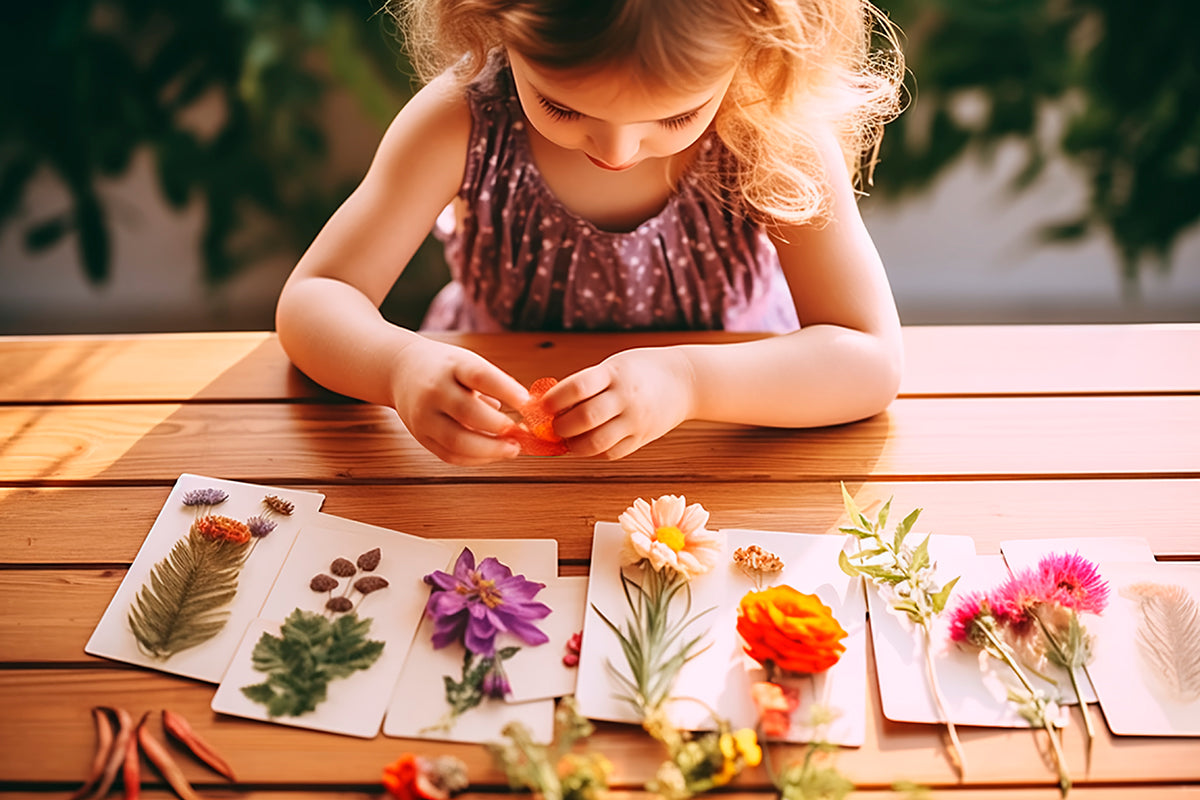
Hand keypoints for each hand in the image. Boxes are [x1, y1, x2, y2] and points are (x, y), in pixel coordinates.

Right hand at [390, 337, 528, 464]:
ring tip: (512, 449)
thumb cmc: (446, 368)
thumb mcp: (468, 362)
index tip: (528, 403)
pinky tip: (492, 455)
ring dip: (489, 450)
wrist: (400, 369)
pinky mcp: (420, 435)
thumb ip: (495, 384)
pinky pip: (449, 455)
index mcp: (451, 365)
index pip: (479, 376)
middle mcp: (434, 389)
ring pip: (457, 440)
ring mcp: (424, 415)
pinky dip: (475, 459)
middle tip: (521, 434)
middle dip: (499, 427)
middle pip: (467, 412)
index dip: (505, 390)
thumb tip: (526, 410)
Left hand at [542, 348, 694, 459]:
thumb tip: (549, 407)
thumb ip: (587, 384)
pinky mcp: (642, 438)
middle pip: (586, 418)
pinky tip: (586, 445)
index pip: (578, 387)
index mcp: (615, 374)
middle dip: (561, 426)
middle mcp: (626, 398)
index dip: (555, 399)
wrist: (685, 381)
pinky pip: (611, 453)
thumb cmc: (639, 370)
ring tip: (568, 439)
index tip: (543, 405)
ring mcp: (636, 420)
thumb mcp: (614, 366)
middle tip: (554, 426)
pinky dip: (592, 453)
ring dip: (574, 445)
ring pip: (597, 442)